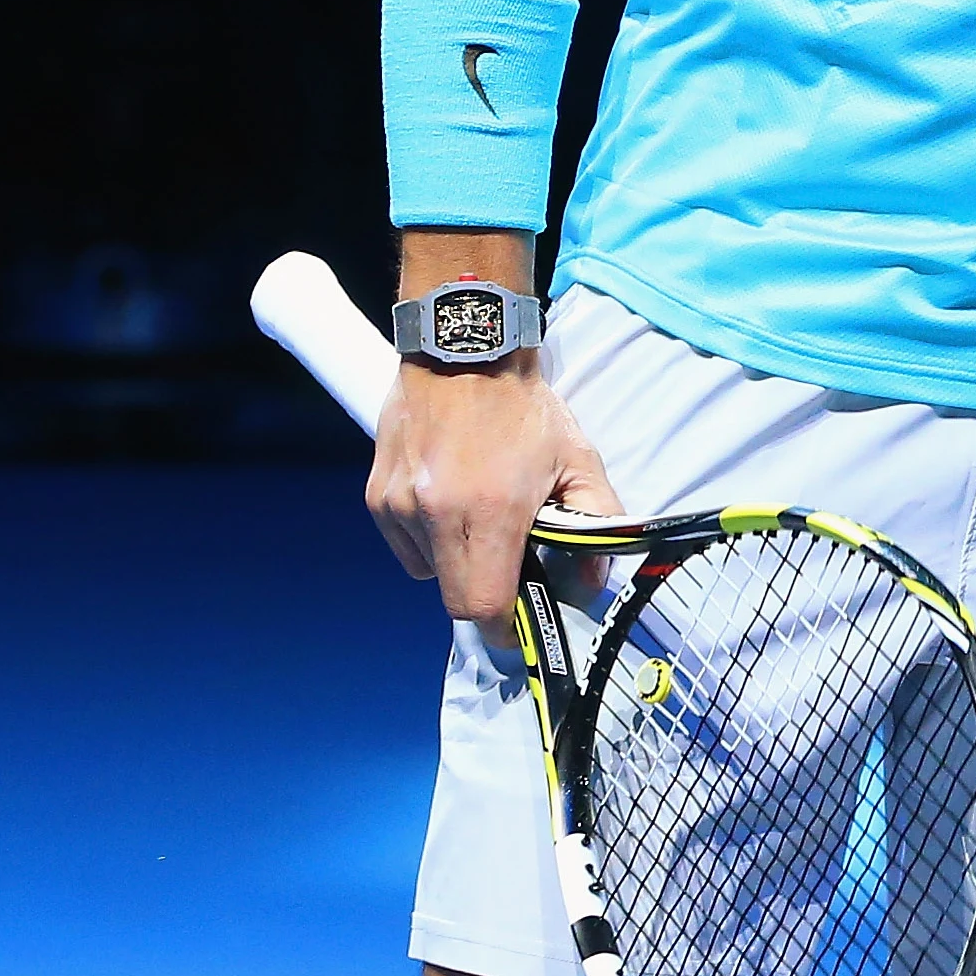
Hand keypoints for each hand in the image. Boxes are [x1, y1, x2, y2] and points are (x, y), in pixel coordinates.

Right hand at [369, 355, 619, 628]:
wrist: (463, 349)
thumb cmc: (521, 405)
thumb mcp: (577, 458)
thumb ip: (596, 523)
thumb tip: (593, 578)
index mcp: (489, 510)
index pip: (484, 605)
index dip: (506, 625)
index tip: (521, 620)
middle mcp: (436, 513)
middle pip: (455, 600)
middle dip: (486, 596)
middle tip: (510, 569)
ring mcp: (400, 506)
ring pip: (429, 572)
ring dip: (457, 561)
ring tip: (480, 517)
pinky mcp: (378, 496)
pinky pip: (406, 544)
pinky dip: (428, 538)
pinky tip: (450, 500)